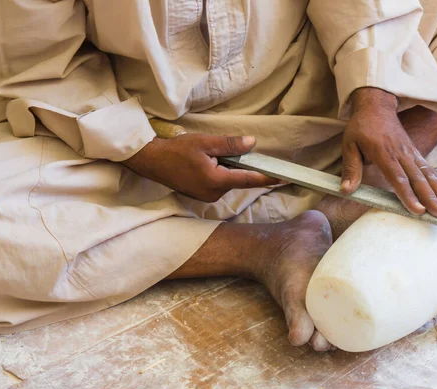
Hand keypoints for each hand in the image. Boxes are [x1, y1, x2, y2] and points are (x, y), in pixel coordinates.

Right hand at [123, 134, 278, 202]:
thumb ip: (230, 145)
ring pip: (228, 181)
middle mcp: (214, 194)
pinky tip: (205, 163)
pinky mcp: (202, 196)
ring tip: (207, 156)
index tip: (284, 178)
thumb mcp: (205, 142)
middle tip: (222, 151)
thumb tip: (252, 143)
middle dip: (238, 165)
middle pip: (238, 179)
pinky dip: (218, 173)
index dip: (268, 178)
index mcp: (217, 181)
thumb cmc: (176, 150)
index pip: (249, 180)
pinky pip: (218, 184)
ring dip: (226, 169)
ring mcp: (207, 197)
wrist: (152, 161)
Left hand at [341, 88, 436, 217]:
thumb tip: (346, 191)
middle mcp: (402, 154)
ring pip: (429, 175)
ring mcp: (412, 153)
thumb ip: (350, 169)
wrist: (377, 106)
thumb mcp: (349, 145)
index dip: (408, 195)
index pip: (398, 177)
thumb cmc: (361, 127)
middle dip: (432, 198)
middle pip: (419, 179)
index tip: (418, 210)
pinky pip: (431, 171)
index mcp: (384, 153)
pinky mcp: (417, 154)